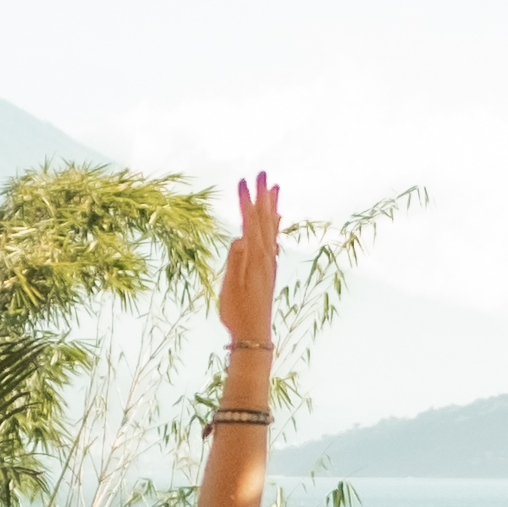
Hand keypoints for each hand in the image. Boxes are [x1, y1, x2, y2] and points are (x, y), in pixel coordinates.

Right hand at [218, 173, 281, 348]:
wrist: (254, 333)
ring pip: (271, 227)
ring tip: (275, 187)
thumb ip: (235, 262)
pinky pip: (273, 238)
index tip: (242, 180)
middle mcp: (265, 255)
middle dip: (262, 195)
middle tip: (262, 172)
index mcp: (255, 257)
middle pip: (264, 219)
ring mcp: (269, 261)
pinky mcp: (268, 268)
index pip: (250, 222)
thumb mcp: (231, 287)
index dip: (246, 200)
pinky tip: (276, 219)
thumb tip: (240, 238)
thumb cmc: (237, 312)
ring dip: (271, 206)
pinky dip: (274, 224)